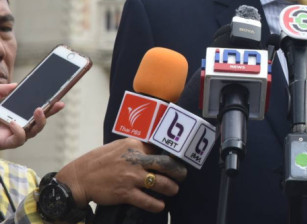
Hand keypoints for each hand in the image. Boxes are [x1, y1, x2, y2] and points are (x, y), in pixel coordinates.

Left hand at [0, 84, 65, 148]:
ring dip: (40, 122)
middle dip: (51, 113)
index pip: (37, 111)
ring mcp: (13, 135)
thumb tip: (15, 86)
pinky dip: (20, 131)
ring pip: (34, 132)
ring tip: (38, 110)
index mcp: (16, 115)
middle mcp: (17, 126)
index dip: (50, 107)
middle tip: (56, 104)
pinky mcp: (6, 143)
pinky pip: (19, 140)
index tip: (60, 99)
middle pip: (40, 122)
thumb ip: (2, 90)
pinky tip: (14, 123)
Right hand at [56, 139, 187, 211]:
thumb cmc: (98, 162)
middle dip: (178, 172)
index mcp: (133, 146)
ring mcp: (131, 177)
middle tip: (182, 176)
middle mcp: (135, 160)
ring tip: (174, 190)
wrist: (78, 178)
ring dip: (171, 188)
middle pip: (166, 165)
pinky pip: (147, 200)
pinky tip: (160, 205)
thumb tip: (152, 150)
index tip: (177, 161)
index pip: (159, 149)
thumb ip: (135, 148)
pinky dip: (156, 204)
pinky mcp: (125, 193)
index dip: (170, 156)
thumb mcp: (118, 147)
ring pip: (160, 183)